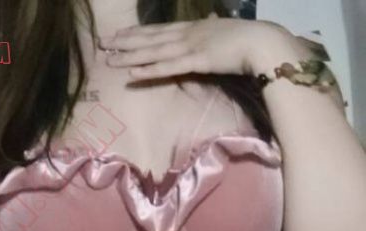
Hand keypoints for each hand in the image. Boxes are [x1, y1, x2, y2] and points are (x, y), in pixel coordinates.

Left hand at [100, 14, 290, 78]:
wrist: (263, 42)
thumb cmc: (249, 40)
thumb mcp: (225, 32)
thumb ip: (213, 30)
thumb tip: (210, 21)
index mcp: (195, 27)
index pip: (160, 30)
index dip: (138, 32)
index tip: (120, 33)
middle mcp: (188, 33)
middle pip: (151, 38)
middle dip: (126, 41)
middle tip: (104, 43)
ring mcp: (190, 46)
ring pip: (154, 51)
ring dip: (130, 56)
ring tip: (109, 59)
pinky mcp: (196, 61)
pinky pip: (167, 67)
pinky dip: (149, 70)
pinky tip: (132, 73)